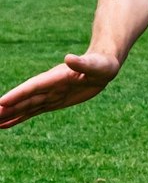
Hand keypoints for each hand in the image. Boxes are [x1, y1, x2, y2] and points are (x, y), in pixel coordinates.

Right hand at [0, 51, 120, 128]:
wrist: (103, 66)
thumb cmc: (101, 64)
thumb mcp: (95, 65)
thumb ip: (82, 63)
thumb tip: (70, 58)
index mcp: (56, 77)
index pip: (33, 87)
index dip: (18, 95)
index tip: (2, 102)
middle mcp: (49, 87)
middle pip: (24, 99)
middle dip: (7, 108)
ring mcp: (50, 94)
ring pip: (25, 107)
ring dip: (9, 115)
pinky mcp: (54, 101)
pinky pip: (33, 111)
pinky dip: (19, 118)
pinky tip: (5, 124)